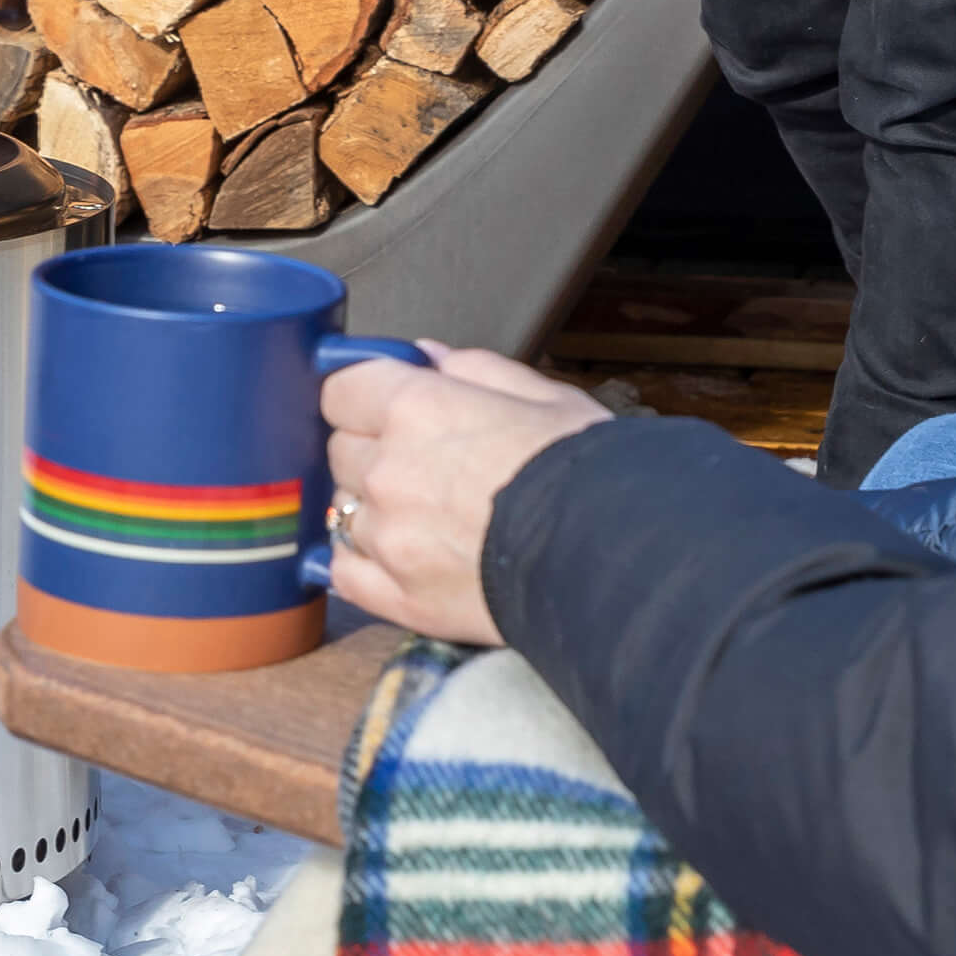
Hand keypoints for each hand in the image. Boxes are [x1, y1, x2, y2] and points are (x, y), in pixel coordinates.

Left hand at [323, 345, 609, 644]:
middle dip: (370, 446)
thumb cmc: (586, 469)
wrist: (615, 557)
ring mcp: (388, 538)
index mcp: (417, 408)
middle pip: (339, 448)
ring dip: (370, 503)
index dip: (363, 393)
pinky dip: (359, 558)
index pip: (341, 389)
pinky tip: (393, 552)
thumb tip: (426, 358)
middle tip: (418, 457)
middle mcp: (389, 470)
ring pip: (341, 506)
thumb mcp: (543, 395)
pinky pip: (344, 569)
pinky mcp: (398, 597)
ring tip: (421, 510)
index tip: (381, 402)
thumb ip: (472, 369)